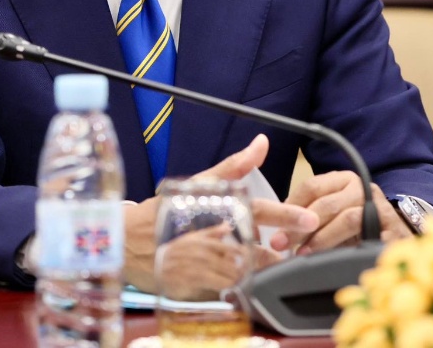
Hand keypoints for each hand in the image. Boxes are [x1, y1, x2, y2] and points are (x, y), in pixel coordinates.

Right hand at [121, 134, 319, 290]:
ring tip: (272, 268)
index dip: (283, 214)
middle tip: (294, 251)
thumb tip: (262, 143)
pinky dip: (236, 284)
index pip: (254, 208)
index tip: (309, 219)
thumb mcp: (197, 184)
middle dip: (275, 251)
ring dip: (258, 270)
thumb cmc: (163, 212)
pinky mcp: (189, 285)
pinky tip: (242, 280)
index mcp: (211, 205)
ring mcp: (197, 261)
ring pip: (241, 270)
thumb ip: (233, 166)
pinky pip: (222, 288)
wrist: (123, 241)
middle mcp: (205, 233)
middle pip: (252, 245)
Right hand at [152, 224, 246, 300]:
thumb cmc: (178, 250)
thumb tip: (228, 226)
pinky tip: (225, 285)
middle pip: (224, 262)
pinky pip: (209, 283)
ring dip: (230, 278)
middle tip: (244, 272)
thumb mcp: (193, 237)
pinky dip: (219, 284)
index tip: (246, 257)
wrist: (158, 264)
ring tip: (237, 280)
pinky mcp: (189, 280)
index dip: (238, 252)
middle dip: (236, 268)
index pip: (224, 246)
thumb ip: (212, 232)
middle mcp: (197, 252)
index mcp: (200, 240)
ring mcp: (193, 266)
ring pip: (218, 273)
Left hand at [272, 171, 413, 254]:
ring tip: (303, 253)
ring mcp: (379, 207)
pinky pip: (366, 237)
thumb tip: (278, 230)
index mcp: (343, 180)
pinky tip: (331, 260)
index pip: (312, 186)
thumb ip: (309, 217)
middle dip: (299, 225)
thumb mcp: (331, 218)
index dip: (290, 206)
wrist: (397, 244)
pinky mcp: (392, 228)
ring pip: (346, 218)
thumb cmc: (356, 231)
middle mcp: (362, 188)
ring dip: (321, 238)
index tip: (275, 226)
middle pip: (325, 203)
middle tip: (281, 243)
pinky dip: (345, 248)